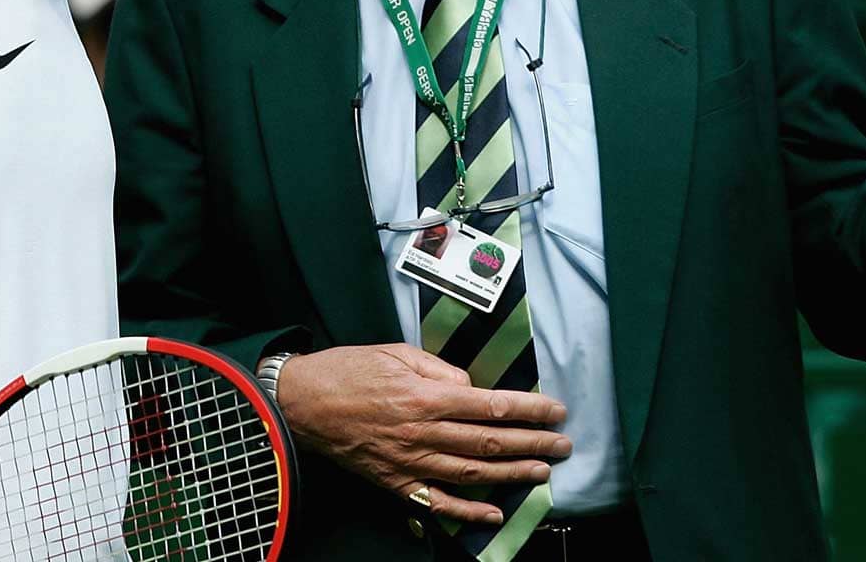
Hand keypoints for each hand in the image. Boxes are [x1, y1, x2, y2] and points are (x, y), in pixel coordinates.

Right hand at [272, 344, 569, 525]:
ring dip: (512, 475)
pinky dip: (468, 511)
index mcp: (426, 397)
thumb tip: (471, 389)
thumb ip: (439, 370)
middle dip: (533, 443)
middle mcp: (423, 433)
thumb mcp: (396, 353)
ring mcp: (411, 463)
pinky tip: (495, 513)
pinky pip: (438, 502)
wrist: (302, 403)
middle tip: (563, 444)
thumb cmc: (347, 371)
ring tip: (542, 471)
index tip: (555, 410)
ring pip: (472, 474)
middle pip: (489, 443)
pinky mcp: (396, 483)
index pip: (490, 406)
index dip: (528, 410)